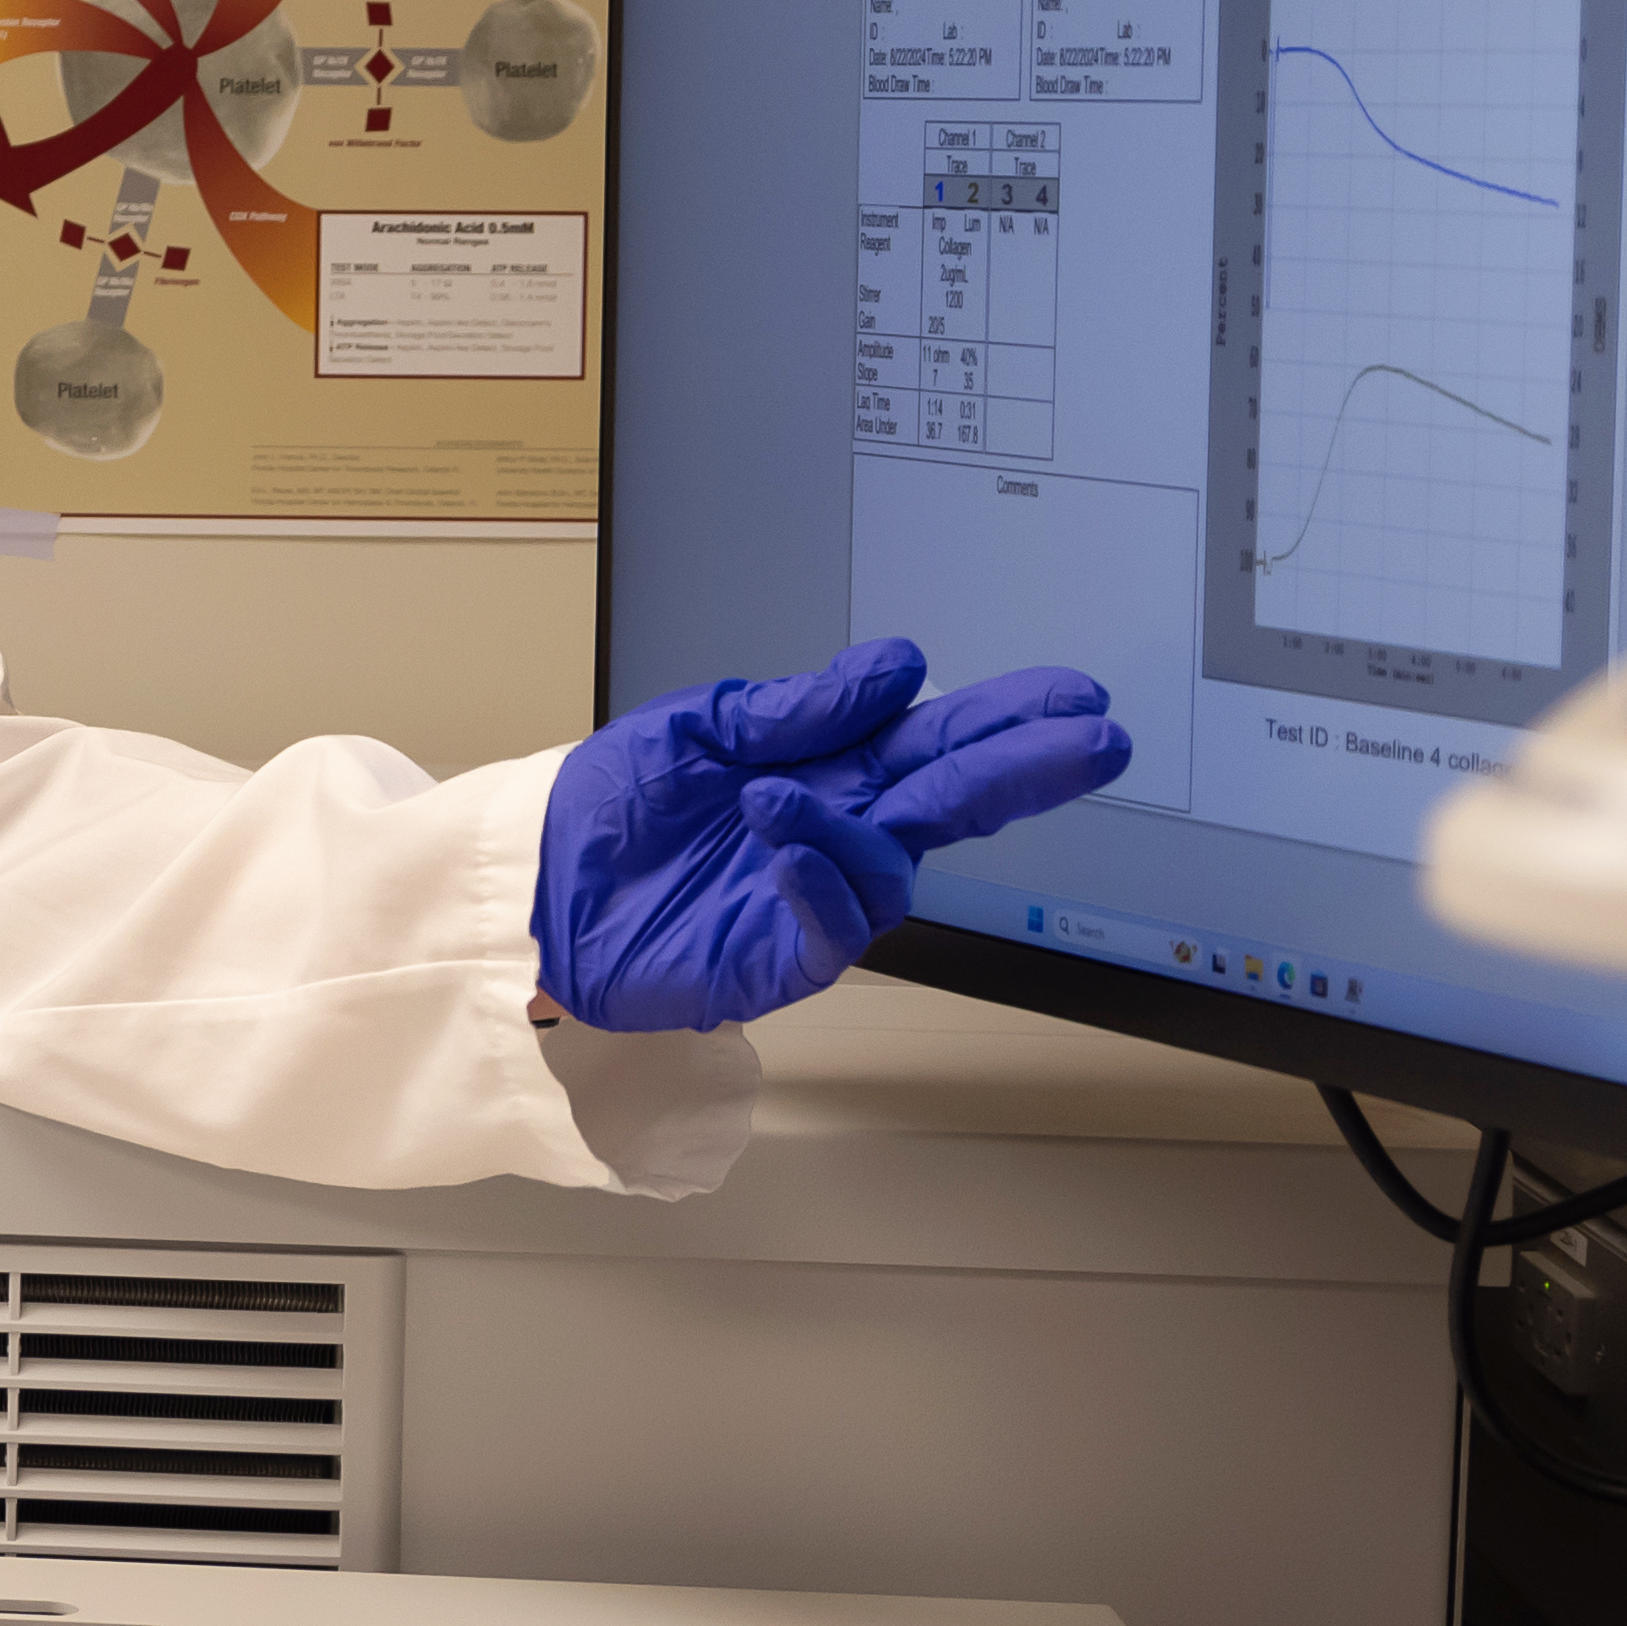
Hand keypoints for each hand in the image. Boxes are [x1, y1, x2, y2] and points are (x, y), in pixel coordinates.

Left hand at [535, 638, 1130, 1033]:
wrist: (534, 880)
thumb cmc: (613, 802)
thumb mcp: (700, 724)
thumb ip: (802, 707)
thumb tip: (904, 667)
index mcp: (829, 767)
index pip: (939, 740)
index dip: (1008, 720)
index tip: (1072, 696)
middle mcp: (840, 831)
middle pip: (955, 801)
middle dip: (1026, 769)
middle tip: (1091, 741)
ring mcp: (816, 898)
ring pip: (891, 868)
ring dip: (853, 825)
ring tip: (773, 796)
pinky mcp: (780, 957)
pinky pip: (832, 928)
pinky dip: (819, 882)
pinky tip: (784, 845)